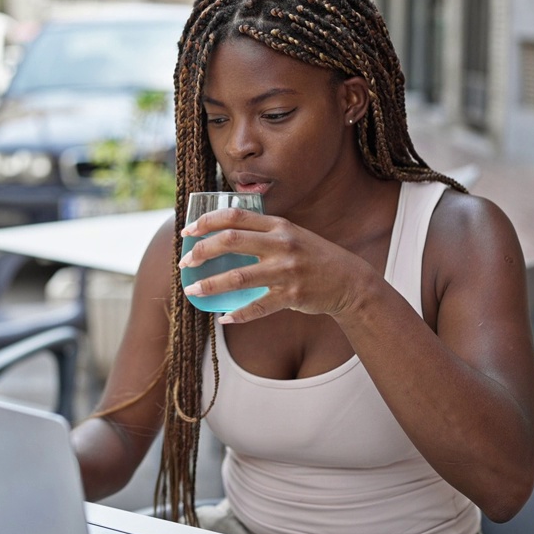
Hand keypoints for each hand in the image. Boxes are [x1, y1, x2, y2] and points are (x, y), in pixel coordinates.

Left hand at [177, 206, 374, 322]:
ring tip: (192, 291)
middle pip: (231, 241)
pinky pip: (257, 306)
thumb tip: (223, 235)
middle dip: (201, 251)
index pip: (235, 216)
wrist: (349, 281)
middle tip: (184, 263)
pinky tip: (223, 317)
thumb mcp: (292, 235)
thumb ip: (263, 233)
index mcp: (278, 225)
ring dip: (210, 285)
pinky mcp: (292, 295)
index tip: (186, 232)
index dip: (206, 221)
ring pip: (238, 276)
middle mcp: (281, 244)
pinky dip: (238, 314)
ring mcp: (286, 270)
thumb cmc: (313, 257)